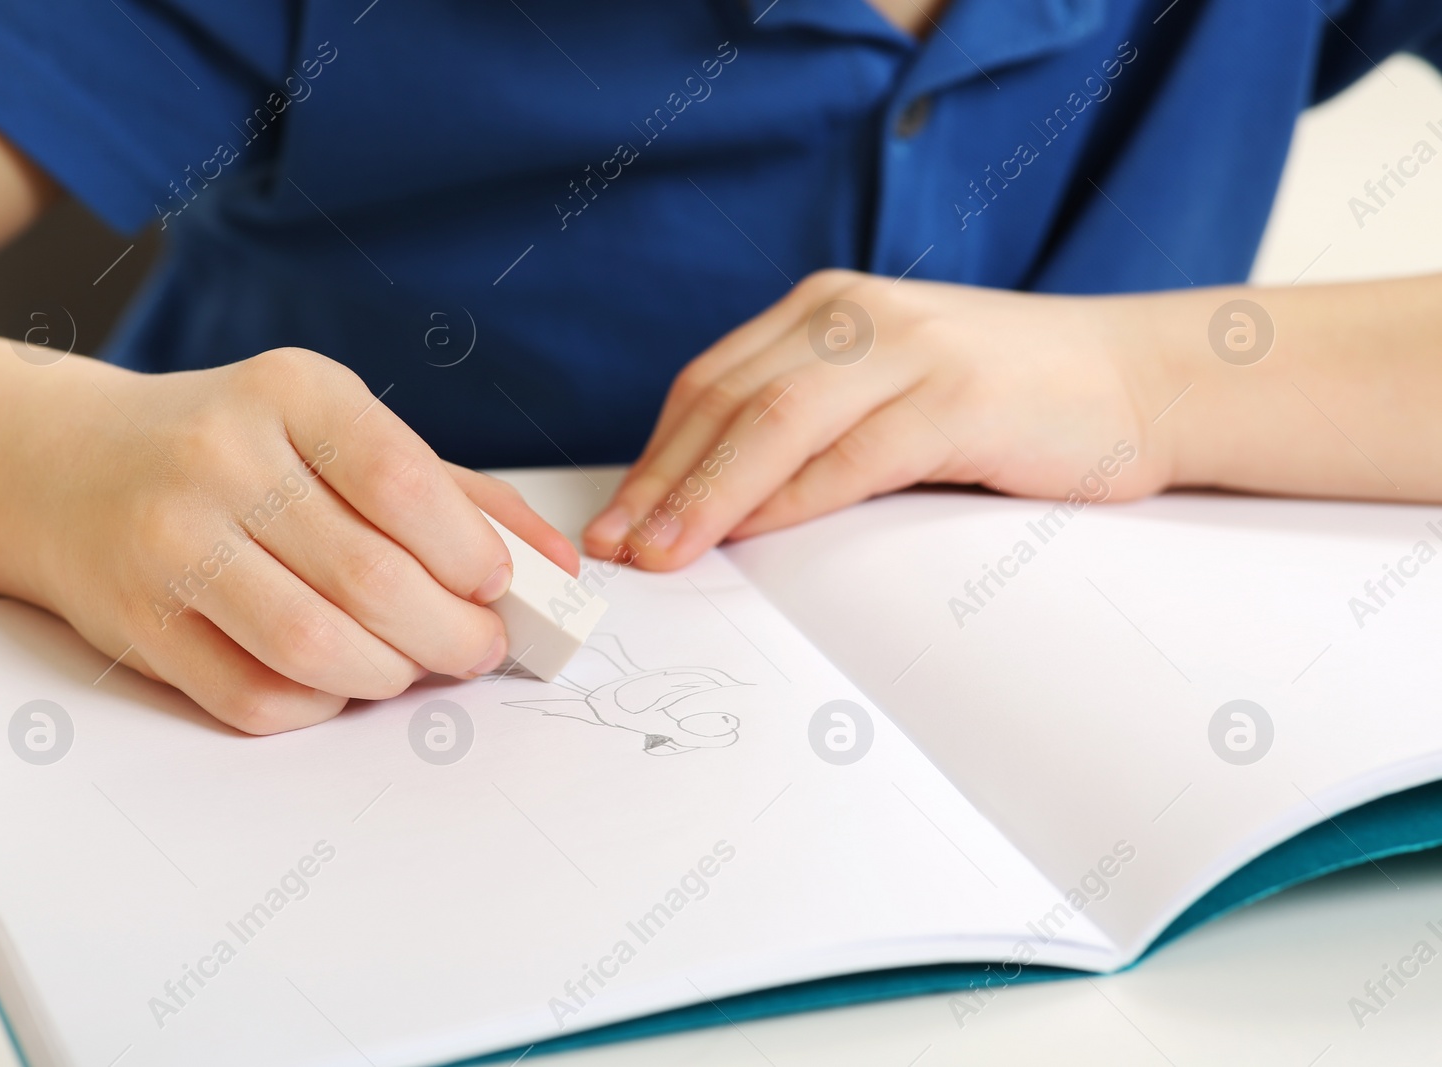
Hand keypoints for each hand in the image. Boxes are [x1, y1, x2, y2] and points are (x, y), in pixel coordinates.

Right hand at [18, 348, 577, 733]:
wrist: (68, 467)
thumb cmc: (237, 451)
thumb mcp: (337, 435)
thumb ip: (453, 495)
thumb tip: (560, 568)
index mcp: (291, 393)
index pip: (402, 480)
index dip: (469, 550)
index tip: (500, 588)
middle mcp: (222, 458)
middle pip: (372, 578)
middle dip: (454, 633)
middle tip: (480, 648)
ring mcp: (171, 543)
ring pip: (317, 647)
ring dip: (392, 674)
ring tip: (412, 663)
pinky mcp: (139, 622)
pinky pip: (257, 697)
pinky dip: (321, 705)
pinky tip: (337, 680)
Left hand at [583, 270, 1176, 567]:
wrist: (1142, 381)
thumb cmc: (1007, 401)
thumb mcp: (889, 388)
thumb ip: (812, 422)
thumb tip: (715, 503)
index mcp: (827, 308)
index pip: (710, 383)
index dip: (653, 456)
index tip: (616, 520)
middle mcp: (855, 314)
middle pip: (724, 400)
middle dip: (660, 481)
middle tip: (616, 548)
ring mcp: (907, 348)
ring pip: (773, 423)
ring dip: (706, 496)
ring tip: (661, 553)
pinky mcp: (957, 396)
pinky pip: (850, 456)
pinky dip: (789, 500)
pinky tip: (749, 538)